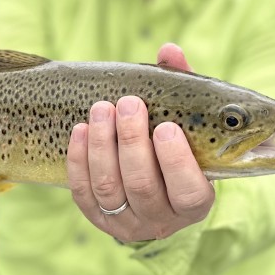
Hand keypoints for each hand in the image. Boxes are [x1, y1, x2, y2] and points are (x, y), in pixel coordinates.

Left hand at [66, 43, 215, 243]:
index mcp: (195, 202)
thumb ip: (182, 86)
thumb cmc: (174, 141)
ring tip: (102, 108)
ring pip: (109, 188)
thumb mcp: (186, 119)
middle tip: (129, 103)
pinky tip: (81, 129)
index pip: (189, 192)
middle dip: (131, 141)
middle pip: (143, 186)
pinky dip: (79, 160)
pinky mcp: (97, 219)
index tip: (166, 127)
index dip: (176, 162)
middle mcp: (162, 220)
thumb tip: (169, 51)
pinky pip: (83, 192)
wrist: (149, 179)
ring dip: (102, 145)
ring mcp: (127, 222)